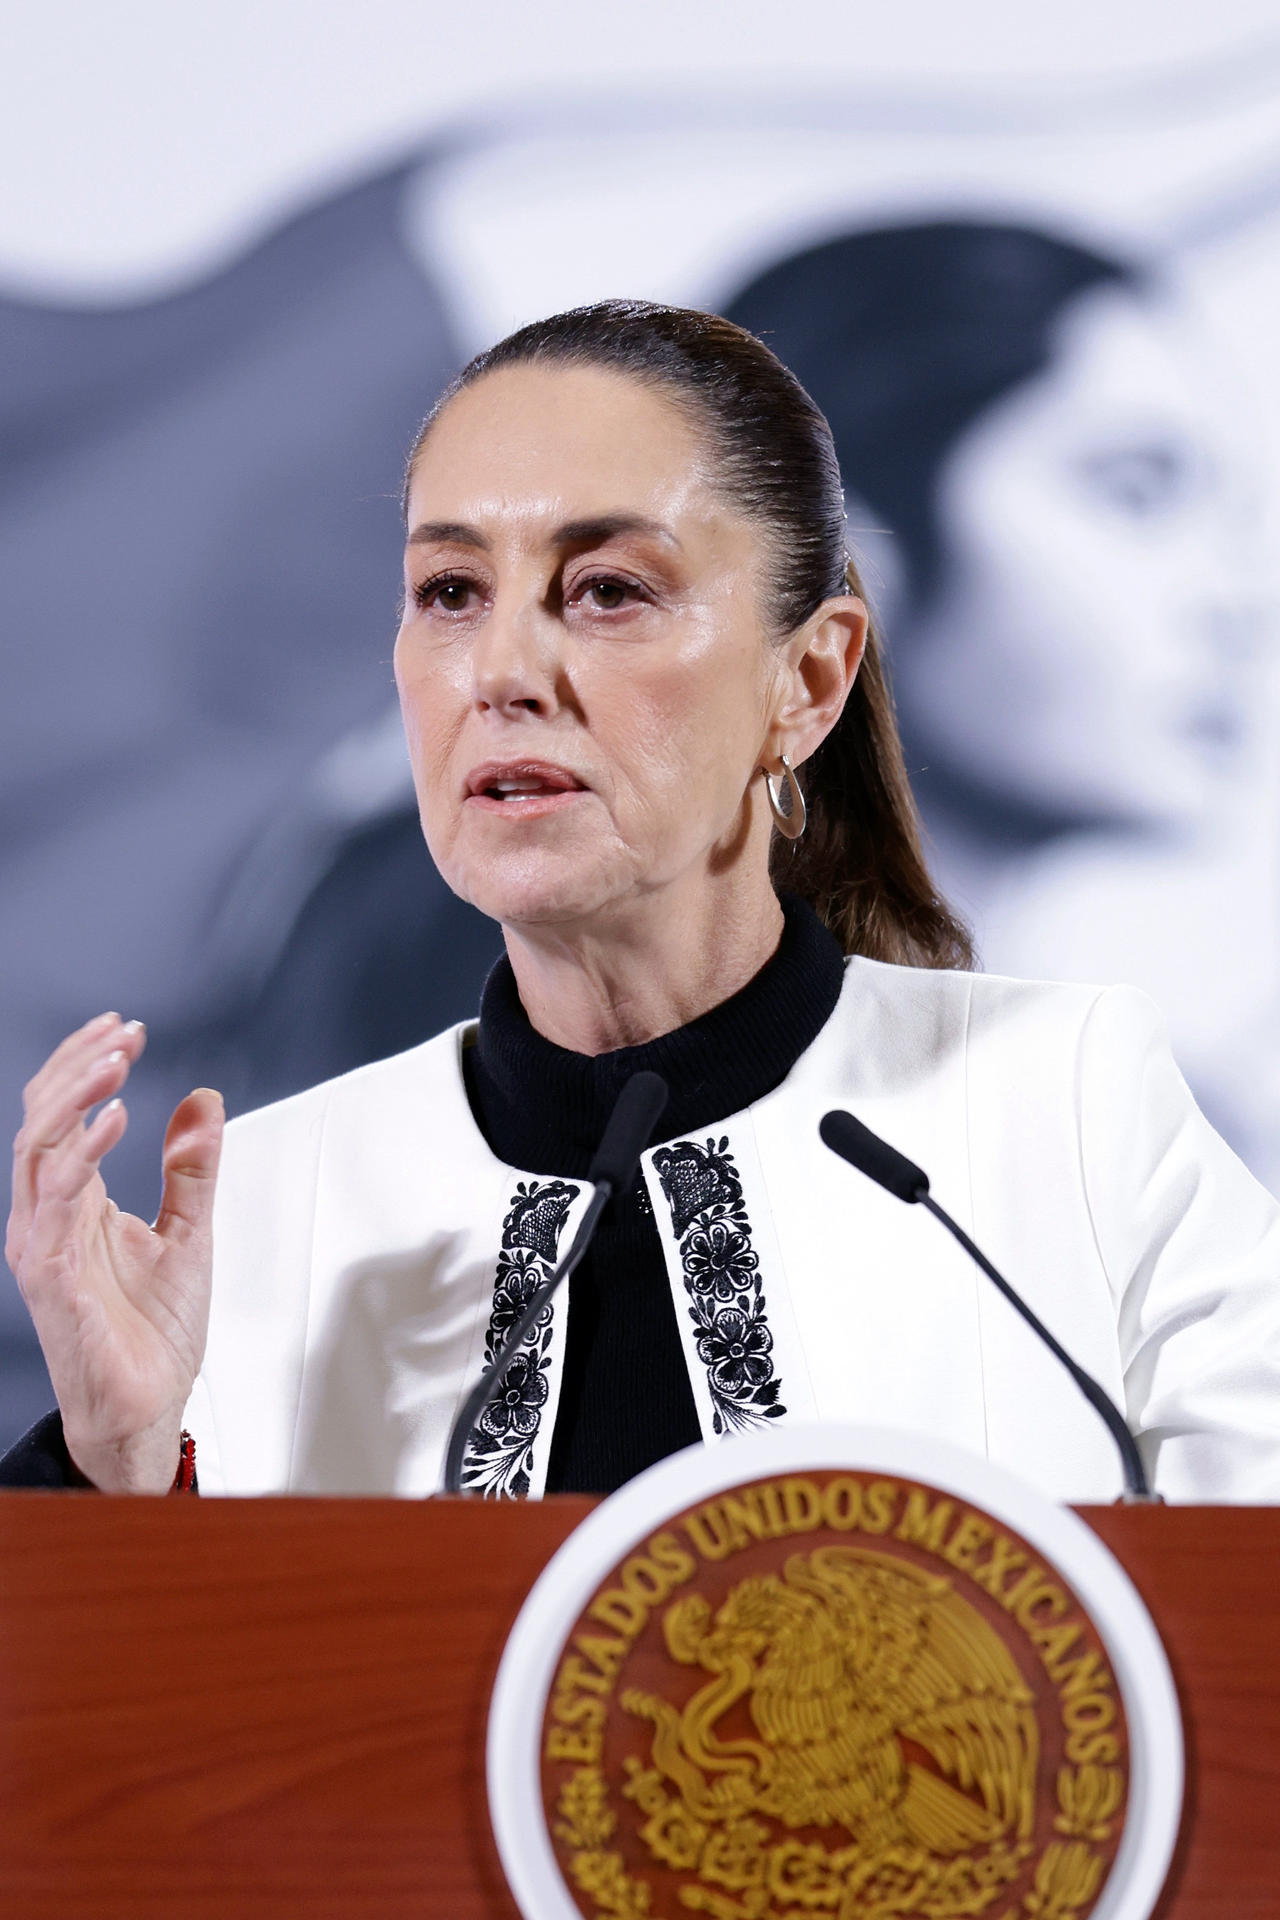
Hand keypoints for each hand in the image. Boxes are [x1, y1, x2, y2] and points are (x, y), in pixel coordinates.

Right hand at [6, 1012, 223, 1491]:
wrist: (145, 1409)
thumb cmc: (153, 1334)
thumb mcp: (189, 1230)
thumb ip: (192, 1167)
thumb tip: (202, 1100)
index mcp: (72, 1203)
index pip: (60, 1115)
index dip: (85, 1066)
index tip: (125, 1029)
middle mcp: (47, 1217)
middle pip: (41, 1118)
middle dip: (78, 1066)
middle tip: (122, 1032)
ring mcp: (44, 1244)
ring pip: (38, 1147)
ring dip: (76, 1095)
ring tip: (117, 1060)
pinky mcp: (52, 1276)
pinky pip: (57, 1201)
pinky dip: (83, 1153)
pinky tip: (116, 1119)